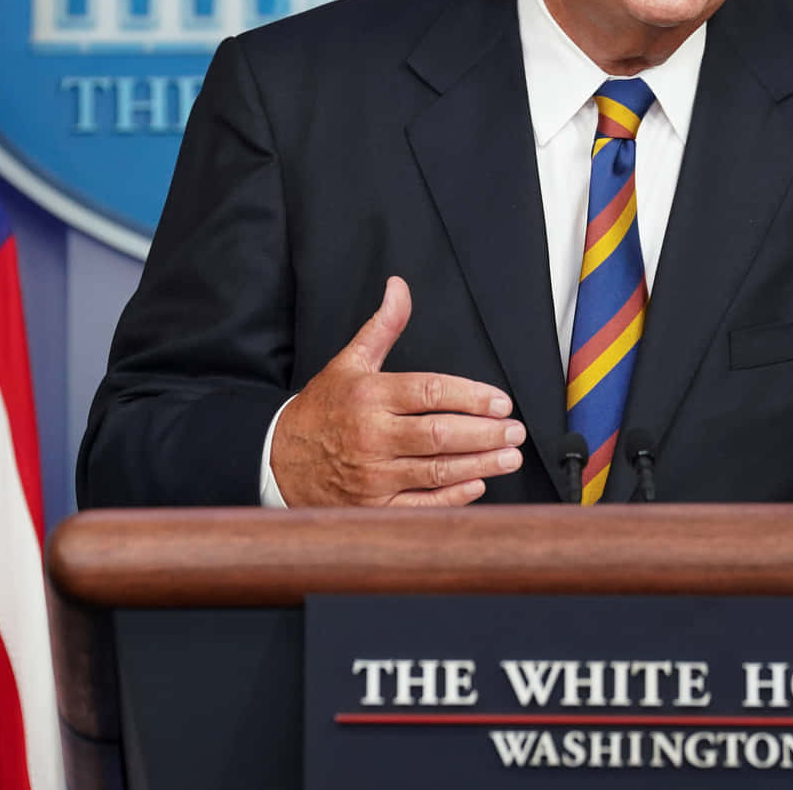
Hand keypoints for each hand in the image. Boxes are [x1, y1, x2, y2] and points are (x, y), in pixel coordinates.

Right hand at [269, 276, 524, 506]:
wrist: (278, 460)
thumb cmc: (321, 409)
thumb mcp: (349, 362)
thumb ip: (382, 327)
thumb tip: (399, 288)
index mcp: (369, 395)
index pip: (429, 392)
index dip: (470, 397)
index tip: (500, 401)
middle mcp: (371, 435)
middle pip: (439, 433)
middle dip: (485, 433)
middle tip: (514, 430)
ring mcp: (373, 474)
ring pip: (436, 470)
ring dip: (480, 464)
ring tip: (509, 457)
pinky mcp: (373, 505)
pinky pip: (421, 504)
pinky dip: (453, 496)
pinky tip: (477, 484)